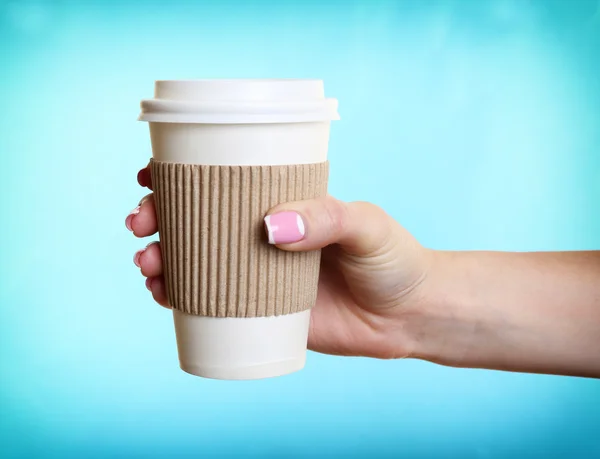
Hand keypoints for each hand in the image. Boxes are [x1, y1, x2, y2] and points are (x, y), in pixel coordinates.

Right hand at [127, 163, 433, 358]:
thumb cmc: (394, 259)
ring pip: (194, 262)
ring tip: (148, 263)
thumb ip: (327, 218)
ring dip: (159, 258)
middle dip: (157, 219)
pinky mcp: (261, 313)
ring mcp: (257, 276)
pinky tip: (163, 294)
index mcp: (281, 204)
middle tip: (141, 224)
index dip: (179, 178)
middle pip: (195, 222)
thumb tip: (271, 226)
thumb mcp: (366, 225)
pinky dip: (179, 298)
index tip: (150, 177)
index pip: (222, 184)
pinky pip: (210, 304)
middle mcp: (261, 237)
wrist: (411, 315)